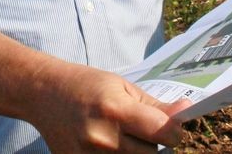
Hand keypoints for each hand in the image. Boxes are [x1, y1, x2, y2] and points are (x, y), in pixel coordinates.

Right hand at [28, 62, 188, 152]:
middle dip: (152, 143)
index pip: (164, 134)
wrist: (43, 94)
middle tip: (138, 128)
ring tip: (120, 136)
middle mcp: (103, 138)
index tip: (171, 127)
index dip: (174, 131)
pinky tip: (106, 145)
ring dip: (135, 152)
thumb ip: (155, 106)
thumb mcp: (122, 87)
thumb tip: (187, 112)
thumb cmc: (85, 85)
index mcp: (116, 111)